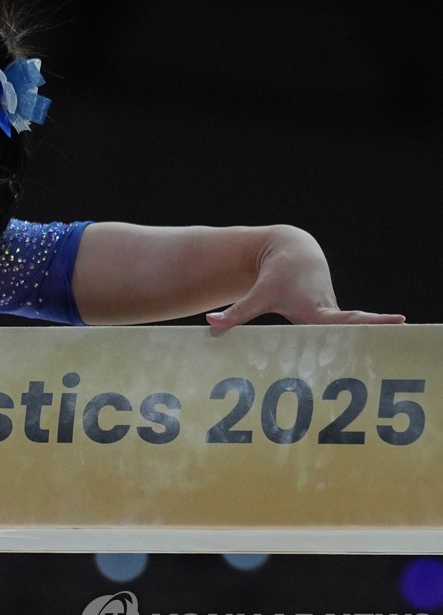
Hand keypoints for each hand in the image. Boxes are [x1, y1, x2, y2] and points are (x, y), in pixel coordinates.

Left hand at [206, 225, 405, 329]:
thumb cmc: (275, 275)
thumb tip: (211, 326)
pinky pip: (342, 330)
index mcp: (316, 311)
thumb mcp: (257, 294)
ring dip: (371, 338)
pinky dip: (352, 340)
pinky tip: (359, 362)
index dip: (367, 324)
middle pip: (356, 325)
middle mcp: (329, 313)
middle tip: (404, 327)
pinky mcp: (332, 315)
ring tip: (397, 343)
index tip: (395, 320)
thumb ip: (236, 314)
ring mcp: (333, 314)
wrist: (293, 252)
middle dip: (377, 328)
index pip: (344, 321)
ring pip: (351, 329)